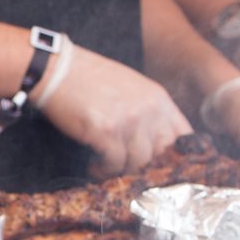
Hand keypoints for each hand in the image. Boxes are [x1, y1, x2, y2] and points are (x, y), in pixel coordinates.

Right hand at [39, 46, 192, 175]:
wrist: (57, 70)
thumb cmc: (87, 77)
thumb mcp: (129, 85)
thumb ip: (146, 108)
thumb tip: (151, 140)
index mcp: (157, 97)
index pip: (183, 135)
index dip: (172, 154)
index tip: (155, 163)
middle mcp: (148, 109)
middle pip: (160, 153)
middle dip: (142, 165)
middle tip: (124, 167)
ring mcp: (128, 120)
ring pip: (137, 162)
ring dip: (121, 170)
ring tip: (105, 167)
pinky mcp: (106, 131)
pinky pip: (114, 163)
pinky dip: (104, 170)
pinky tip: (94, 166)